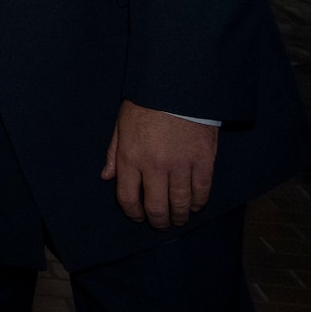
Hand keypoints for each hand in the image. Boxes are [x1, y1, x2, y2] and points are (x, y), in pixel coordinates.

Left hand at [100, 100, 216, 228]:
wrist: (177, 87)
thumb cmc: (145, 104)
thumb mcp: (121, 125)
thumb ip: (113, 154)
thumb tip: (106, 177)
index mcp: (130, 157)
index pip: (128, 198)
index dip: (133, 213)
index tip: (137, 217)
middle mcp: (155, 165)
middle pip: (156, 207)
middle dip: (157, 221)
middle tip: (160, 224)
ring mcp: (181, 164)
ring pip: (180, 203)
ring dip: (178, 216)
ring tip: (177, 219)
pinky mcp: (204, 160)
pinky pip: (202, 190)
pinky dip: (198, 202)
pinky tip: (194, 205)